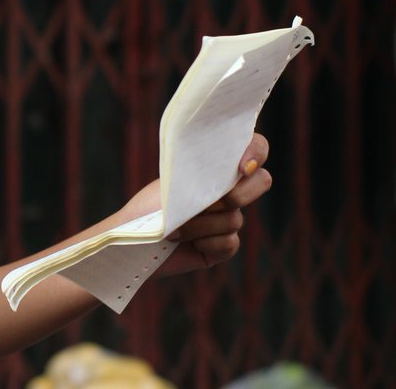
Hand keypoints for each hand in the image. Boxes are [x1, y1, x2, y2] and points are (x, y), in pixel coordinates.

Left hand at [122, 133, 272, 276]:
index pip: (255, 147)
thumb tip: (229, 174)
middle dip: (235, 195)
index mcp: (217, 170)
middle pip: (262, 181)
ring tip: (173, 228)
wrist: (133, 240)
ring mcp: (229, 219)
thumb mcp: (173, 182)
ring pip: (234, 218)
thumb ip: (203, 174)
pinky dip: (205, 243)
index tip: (242, 167)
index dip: (256, 151)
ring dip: (199, 225)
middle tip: (207, 203)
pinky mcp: (224, 246)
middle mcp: (229, 192)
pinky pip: (230, 242)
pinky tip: (184, 243)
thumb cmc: (148, 206)